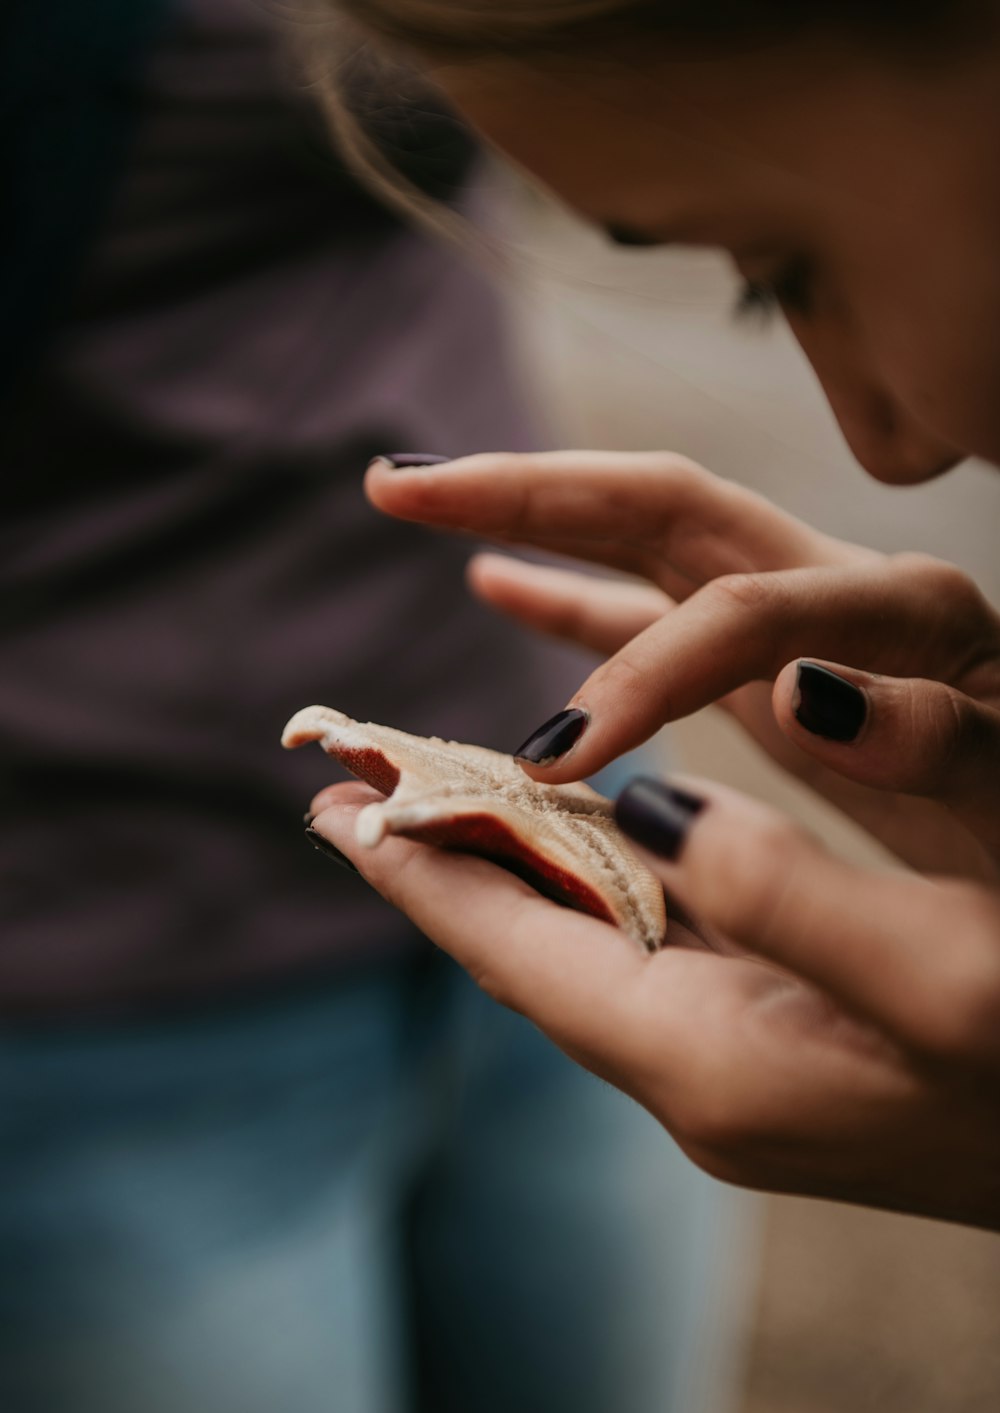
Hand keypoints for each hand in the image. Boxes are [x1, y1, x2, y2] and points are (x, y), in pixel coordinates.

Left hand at [309, 775, 999, 1231]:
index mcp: (709, 1060)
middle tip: (358, 791)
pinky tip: (584, 840)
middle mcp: (697, 1076)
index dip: (423, 880)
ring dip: (511, 874)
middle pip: (531, 954)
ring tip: (441, 802)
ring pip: (584, 949)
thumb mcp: (939, 976)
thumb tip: (646, 809)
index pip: (520, 956)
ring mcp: (734, 1067)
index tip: (332, 807)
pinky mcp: (773, 1046)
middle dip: (443, 869)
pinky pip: (647, 952)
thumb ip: (783, 894)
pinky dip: (597, 886)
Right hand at [366, 452, 999, 879]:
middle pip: (671, 504)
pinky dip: (578, 597)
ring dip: (532, 519)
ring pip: (648, 539)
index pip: (740, 612)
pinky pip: (658, 607)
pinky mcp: (782, 658)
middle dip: (532, 491)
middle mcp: (847, 591)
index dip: (644, 675)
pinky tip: (500, 582)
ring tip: (417, 503)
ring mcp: (808, 618)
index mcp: (909, 621)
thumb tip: (806, 689)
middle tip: (398, 491)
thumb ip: (937, 746)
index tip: (560, 761)